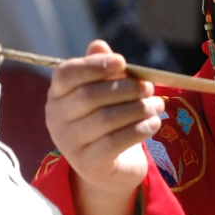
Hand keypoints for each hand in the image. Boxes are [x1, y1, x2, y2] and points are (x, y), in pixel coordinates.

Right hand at [45, 39, 161, 197]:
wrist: (112, 169)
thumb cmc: (109, 124)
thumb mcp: (106, 94)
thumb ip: (102, 70)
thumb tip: (99, 45)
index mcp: (57, 95)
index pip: (66, 74)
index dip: (94, 66)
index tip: (123, 62)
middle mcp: (56, 119)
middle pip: (89, 96)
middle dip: (125, 89)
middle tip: (150, 88)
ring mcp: (69, 144)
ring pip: (105, 119)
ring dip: (137, 109)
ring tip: (158, 105)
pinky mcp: (88, 164)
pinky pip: (114, 143)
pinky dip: (138, 130)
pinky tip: (153, 124)